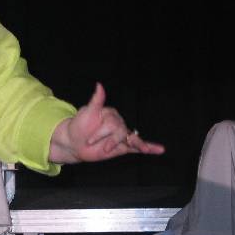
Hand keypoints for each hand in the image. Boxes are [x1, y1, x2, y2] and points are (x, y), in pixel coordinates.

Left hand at [49, 83, 164, 163]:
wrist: (74, 142)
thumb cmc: (79, 126)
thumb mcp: (87, 113)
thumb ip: (96, 100)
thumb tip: (99, 84)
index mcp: (111, 114)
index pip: (113, 124)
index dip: (101, 133)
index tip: (89, 140)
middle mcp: (118, 124)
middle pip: (120, 133)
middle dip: (108, 141)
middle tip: (91, 143)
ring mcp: (121, 136)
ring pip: (132, 140)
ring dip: (138, 144)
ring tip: (143, 148)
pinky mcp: (123, 147)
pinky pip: (138, 147)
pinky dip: (150, 148)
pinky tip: (160, 150)